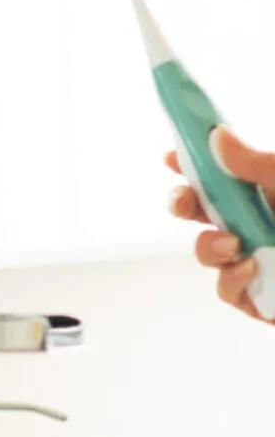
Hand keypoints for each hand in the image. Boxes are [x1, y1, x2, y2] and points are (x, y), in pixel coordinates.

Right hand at [167, 128, 272, 322]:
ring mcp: (262, 262)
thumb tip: (218, 136)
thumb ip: (258, 164)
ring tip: (235, 246)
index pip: (220, 172)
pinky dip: (233, 281)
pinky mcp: (265, 300)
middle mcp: (262, 224)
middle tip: (185, 203)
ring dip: (209, 247)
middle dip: (183, 204)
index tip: (172, 157)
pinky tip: (253, 269)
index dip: (190, 163)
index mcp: (270, 192)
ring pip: (208, 252)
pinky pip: (229, 291)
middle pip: (201, 210)